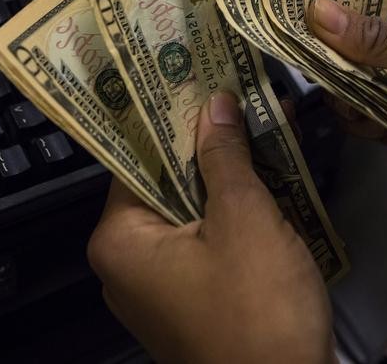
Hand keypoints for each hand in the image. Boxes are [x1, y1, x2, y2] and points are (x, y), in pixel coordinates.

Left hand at [87, 92, 333, 362]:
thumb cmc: (258, 309)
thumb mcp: (245, 219)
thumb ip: (225, 156)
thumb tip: (215, 103)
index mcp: (119, 241)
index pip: (136, 157)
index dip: (170, 115)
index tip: (198, 77)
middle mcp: (127, 265)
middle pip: (165, 183)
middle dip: (207, 144)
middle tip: (237, 94)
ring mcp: (160, 288)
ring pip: (191, 210)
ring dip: (227, 176)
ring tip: (259, 126)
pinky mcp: (192, 301)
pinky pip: (207, 241)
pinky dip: (234, 213)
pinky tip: (267, 180)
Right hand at [308, 0, 386, 274]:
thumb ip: (383, 40)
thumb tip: (319, 11)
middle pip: (349, 39)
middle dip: (324, 45)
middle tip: (284, 44)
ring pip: (347, 79)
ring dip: (336, 85)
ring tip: (327, 87)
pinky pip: (357, 115)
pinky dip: (351, 117)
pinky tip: (353, 117)